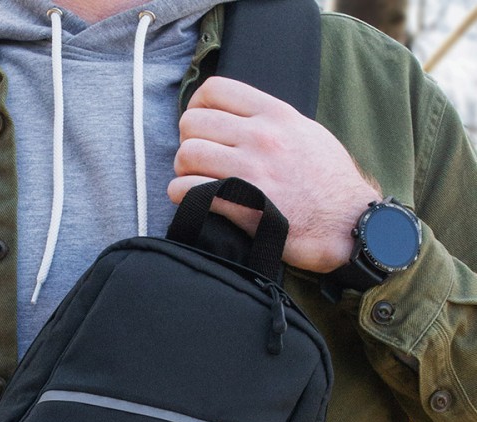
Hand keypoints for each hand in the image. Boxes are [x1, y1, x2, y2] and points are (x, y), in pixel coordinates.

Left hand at [168, 78, 382, 272]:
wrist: (348, 224)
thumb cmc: (331, 183)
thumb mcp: (308, 133)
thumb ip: (273, 121)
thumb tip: (241, 118)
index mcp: (275, 115)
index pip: (215, 90)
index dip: (197, 107)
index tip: (200, 125)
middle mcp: (260, 138)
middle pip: (192, 123)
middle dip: (189, 141)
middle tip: (198, 159)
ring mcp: (249, 171)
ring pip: (186, 155)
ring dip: (184, 169)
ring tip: (195, 180)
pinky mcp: (240, 206)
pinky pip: (188, 191)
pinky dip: (182, 195)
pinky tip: (193, 199)